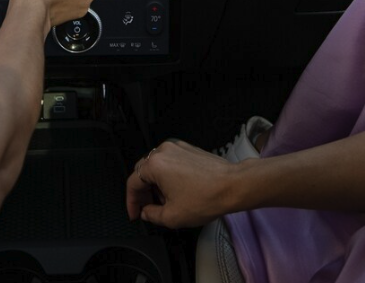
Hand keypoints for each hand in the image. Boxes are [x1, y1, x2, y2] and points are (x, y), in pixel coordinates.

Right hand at [125, 139, 239, 227]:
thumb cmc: (207, 197)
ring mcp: (177, 148)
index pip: (132, 183)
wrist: (233, 186)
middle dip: (143, 193)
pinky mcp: (189, 149)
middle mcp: (163, 151)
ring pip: (157, 167)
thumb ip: (151, 215)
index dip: (131, 202)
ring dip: (156, 185)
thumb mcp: (172, 216)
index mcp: (155, 165)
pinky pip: (170, 162)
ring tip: (166, 202)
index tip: (135, 213)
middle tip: (147, 209)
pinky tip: (178, 191)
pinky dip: (168, 176)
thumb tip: (146, 212)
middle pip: (143, 172)